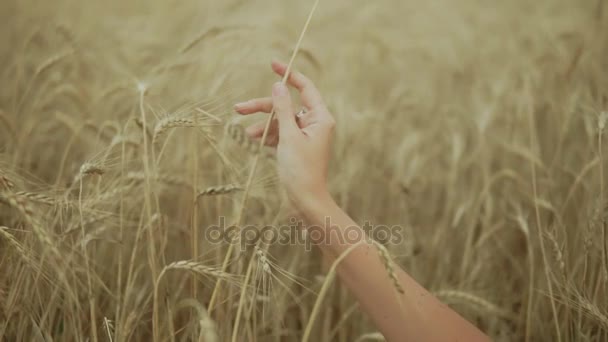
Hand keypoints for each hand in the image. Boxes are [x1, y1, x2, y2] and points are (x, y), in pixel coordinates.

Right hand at [234, 60, 335, 211]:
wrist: (306, 201)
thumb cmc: (301, 170)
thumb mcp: (288, 136)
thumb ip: (282, 109)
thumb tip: (278, 86)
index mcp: (320, 118)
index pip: (305, 88)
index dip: (288, 75)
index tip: (272, 64)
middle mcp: (315, 124)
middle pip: (287, 105)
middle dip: (264, 107)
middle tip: (239, 108)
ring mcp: (305, 136)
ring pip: (280, 120)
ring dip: (263, 125)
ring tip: (245, 132)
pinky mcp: (296, 147)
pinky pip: (280, 134)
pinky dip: (267, 135)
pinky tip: (253, 140)